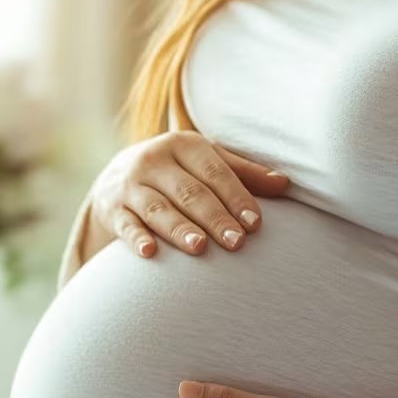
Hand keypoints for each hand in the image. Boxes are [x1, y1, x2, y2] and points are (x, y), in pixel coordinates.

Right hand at [91, 131, 289, 257]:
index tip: (254, 223)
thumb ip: (243, 174)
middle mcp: (154, 160)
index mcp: (183, 144)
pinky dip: (137, 238)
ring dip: (179, 229)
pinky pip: (126, 224)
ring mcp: (130, 184)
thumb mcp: (205, 164)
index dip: (236, 197)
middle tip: (236, 243)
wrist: (115, 179)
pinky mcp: (112, 208)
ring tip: (200, 249)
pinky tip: (150, 253)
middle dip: (214, 218)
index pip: (215, 172)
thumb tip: (286, 184)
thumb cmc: (176, 173)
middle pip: (189, 192)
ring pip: (158, 209)